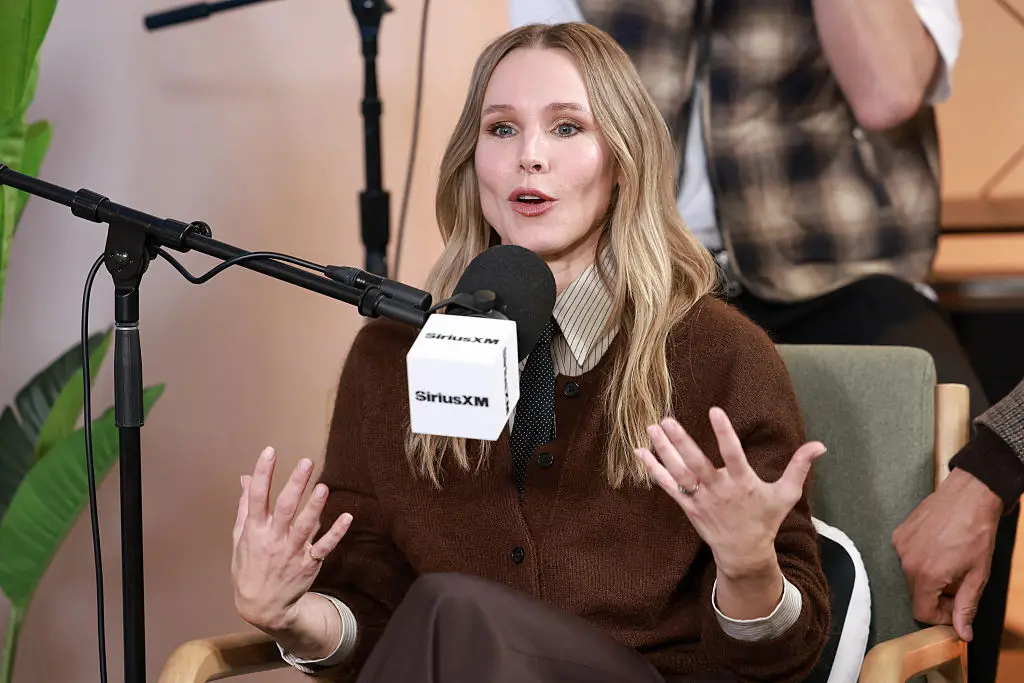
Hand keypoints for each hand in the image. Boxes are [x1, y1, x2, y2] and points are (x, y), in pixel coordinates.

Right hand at [231, 446, 352, 634]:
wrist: (262, 607)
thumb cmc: (249, 568)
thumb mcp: (240, 538)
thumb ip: (245, 506)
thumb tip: (246, 477)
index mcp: (255, 531)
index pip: (257, 498)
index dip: (263, 474)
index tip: (269, 452)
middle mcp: (273, 540)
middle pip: (285, 508)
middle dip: (295, 484)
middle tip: (306, 462)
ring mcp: (292, 553)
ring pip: (306, 527)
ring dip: (315, 507)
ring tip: (323, 487)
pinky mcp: (309, 564)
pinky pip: (324, 547)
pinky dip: (336, 533)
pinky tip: (347, 517)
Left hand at [636, 408, 826, 580]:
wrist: (745, 553)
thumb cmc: (766, 519)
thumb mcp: (786, 494)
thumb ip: (800, 467)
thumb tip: (820, 445)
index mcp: (743, 483)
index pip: (733, 454)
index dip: (724, 434)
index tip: (714, 411)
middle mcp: (719, 490)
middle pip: (697, 464)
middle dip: (681, 442)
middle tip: (667, 420)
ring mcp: (701, 499)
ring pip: (679, 473)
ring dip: (663, 451)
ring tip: (651, 428)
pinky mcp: (688, 507)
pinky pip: (668, 487)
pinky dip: (653, 471)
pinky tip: (640, 453)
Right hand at [892, 468, 1001, 640]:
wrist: (968, 496)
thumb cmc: (977, 533)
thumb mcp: (977, 575)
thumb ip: (966, 606)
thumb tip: (963, 633)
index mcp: (925, 575)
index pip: (921, 612)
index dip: (941, 616)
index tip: (956, 606)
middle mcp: (906, 561)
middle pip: (916, 594)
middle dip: (937, 596)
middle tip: (958, 583)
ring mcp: (900, 545)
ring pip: (911, 575)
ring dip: (929, 577)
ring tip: (950, 562)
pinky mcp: (899, 533)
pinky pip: (907, 556)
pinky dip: (922, 559)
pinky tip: (939, 547)